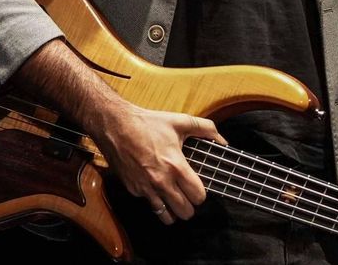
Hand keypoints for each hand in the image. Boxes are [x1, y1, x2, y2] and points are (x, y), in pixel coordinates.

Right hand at [94, 101, 225, 224]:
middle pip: (185, 212)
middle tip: (187, 196)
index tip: (198, 188)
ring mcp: (145, 188)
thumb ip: (205, 128)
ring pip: (166, 216)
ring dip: (173, 211)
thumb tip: (223, 140)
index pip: (198, 196)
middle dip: (189, 206)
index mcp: (176, 166)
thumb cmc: (148, 123)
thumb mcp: (179, 121)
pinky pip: (149, 204)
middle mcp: (161, 181)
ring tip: (175, 201)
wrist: (115, 125)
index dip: (201, 194)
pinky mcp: (133, 189)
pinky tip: (156, 189)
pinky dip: (154, 201)